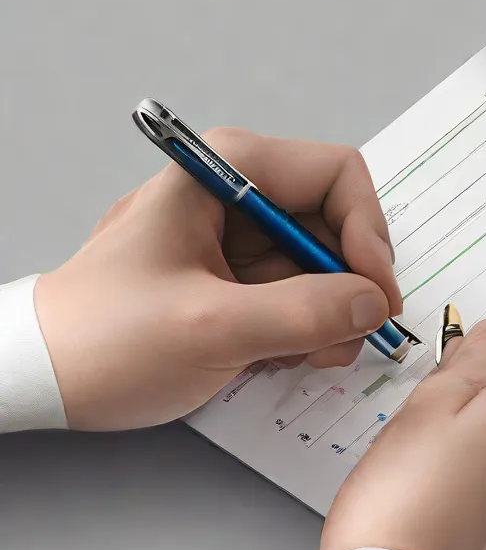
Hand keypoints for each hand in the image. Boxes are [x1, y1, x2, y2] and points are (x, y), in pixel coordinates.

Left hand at [34, 128, 401, 430]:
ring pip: (327, 266)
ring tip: (302, 355)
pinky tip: (279, 356)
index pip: (338, 175)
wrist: (48, 376)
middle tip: (346, 338)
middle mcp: (239, 196)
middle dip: (350, 286)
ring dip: (331, 316)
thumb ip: (304, 313)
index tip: (374, 295)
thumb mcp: (211, 328)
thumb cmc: (105, 339)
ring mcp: (241, 240)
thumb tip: (373, 304)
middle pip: (338, 225)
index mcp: (225, 172)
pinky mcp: (241, 279)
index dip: (368, 234)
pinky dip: (309, 330)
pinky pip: (304, 295)